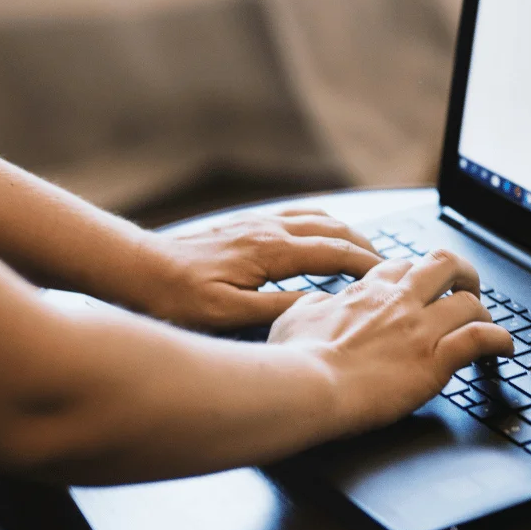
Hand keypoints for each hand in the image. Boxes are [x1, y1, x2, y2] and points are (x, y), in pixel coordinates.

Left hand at [137, 208, 382, 331]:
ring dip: (346, 232)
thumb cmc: (178, 297)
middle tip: (390, 266)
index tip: (392, 278)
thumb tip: (323, 306)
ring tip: (365, 250)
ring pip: (317, 217)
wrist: (138, 269)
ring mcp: (257, 222)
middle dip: (366, 245)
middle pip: (334, 229)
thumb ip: (281, 309)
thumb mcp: (231, 314)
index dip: (369, 265)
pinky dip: (321, 223)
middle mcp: (269, 228)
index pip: (336, 252)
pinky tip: (322, 235)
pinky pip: (296, 215)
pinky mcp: (245, 224)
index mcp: (271, 251)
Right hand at [268, 249, 513, 434]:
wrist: (305, 387)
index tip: (420, 288)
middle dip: (461, 274)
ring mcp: (419, 329)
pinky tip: (505, 349)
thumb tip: (321, 302)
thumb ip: (314, 305)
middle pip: (443, 265)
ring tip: (486, 325)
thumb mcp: (293, 318)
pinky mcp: (434, 360)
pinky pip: (481, 338)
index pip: (401, 266)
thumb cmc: (293, 359)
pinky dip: (500, 341)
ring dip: (482, 313)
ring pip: (469, 302)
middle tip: (467, 288)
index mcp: (365, 292)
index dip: (416, 275)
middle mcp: (398, 302)